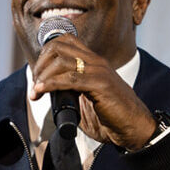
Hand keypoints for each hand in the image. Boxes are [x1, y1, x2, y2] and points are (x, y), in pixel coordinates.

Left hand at [30, 34, 155, 150]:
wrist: (133, 128)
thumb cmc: (110, 116)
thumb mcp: (85, 97)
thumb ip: (69, 90)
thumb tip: (45, 92)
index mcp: (93, 61)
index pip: (64, 41)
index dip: (45, 54)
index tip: (38, 75)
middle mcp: (96, 61)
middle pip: (58, 47)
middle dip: (40, 64)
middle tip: (35, 84)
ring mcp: (99, 71)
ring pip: (61, 61)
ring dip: (42, 76)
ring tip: (35, 91)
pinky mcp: (101, 85)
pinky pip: (70, 79)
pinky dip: (50, 84)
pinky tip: (41, 91)